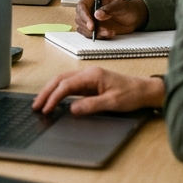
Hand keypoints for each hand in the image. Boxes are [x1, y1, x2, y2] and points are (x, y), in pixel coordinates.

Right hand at [33, 67, 164, 115]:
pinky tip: (55, 100)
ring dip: (51, 91)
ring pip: (63, 81)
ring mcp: (88, 78)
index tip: (46, 109)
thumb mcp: (112, 102)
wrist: (145, 91)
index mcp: (92, 75)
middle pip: (60, 80)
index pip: (66, 85)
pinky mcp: (90, 83)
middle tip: (37, 106)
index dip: (53, 97)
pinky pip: (70, 86)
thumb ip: (91, 105)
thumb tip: (72, 109)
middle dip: (46, 92)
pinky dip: (59, 92)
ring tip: (41, 103)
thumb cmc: (132, 95)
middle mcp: (87, 73)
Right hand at [75, 0, 147, 38]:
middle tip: (102, 31)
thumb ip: (109, 9)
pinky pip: (88, 34)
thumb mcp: (120, 6)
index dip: (84, 16)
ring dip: (94, 33)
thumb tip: (97, 14)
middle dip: (89, 27)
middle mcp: (89, 8)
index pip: (81, 6)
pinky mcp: (93, 27)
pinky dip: (97, 36)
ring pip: (83, 28)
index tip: (91, 25)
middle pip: (80, 18)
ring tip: (109, 33)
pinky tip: (108, 34)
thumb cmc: (127, 7)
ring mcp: (90, 18)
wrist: (133, 17)